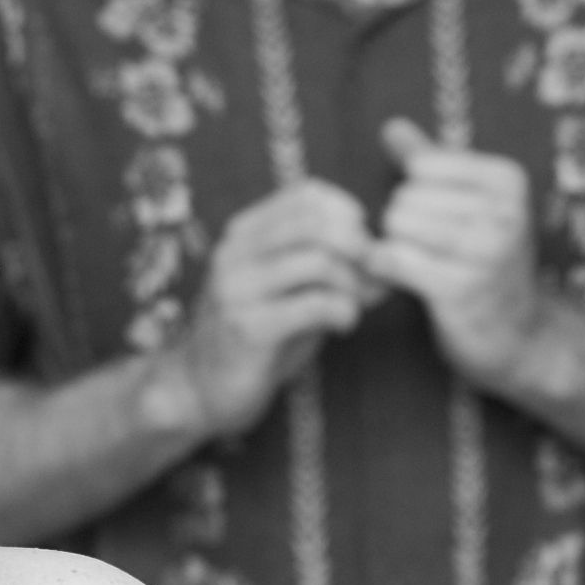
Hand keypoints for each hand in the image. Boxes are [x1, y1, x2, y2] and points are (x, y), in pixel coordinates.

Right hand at [165, 178, 376, 439]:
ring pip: (318, 260)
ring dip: (354, 284)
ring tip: (357, 305)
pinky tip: (343, 326)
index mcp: (243, 234)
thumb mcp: (289, 290)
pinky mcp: (248, 328)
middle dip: (358, 246)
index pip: (307, 194)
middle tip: (371, 278)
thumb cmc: (257, 338)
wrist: (200, 390)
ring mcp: (237, 289)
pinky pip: (314, 304)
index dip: (348, 215)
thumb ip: (328, 267)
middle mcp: (235, 252)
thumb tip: (384, 260)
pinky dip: (344, 312)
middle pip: (315, 220)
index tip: (361, 250)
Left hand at [369, 118, 548, 387]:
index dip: (414, 194)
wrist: (520, 335)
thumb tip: (391, 126)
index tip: (434, 220)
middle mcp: (504, 211)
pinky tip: (402, 282)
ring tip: (416, 265)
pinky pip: (393, 260)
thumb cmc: (486, 262)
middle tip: (424, 251)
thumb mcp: (469, 203)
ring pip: (396, 225)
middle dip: (402, 225)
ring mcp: (485, 251)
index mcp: (508, 179)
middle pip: (405, 196)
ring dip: (394, 248)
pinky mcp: (460, 288)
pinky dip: (386, 270)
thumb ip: (429, 162)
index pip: (422, 165)